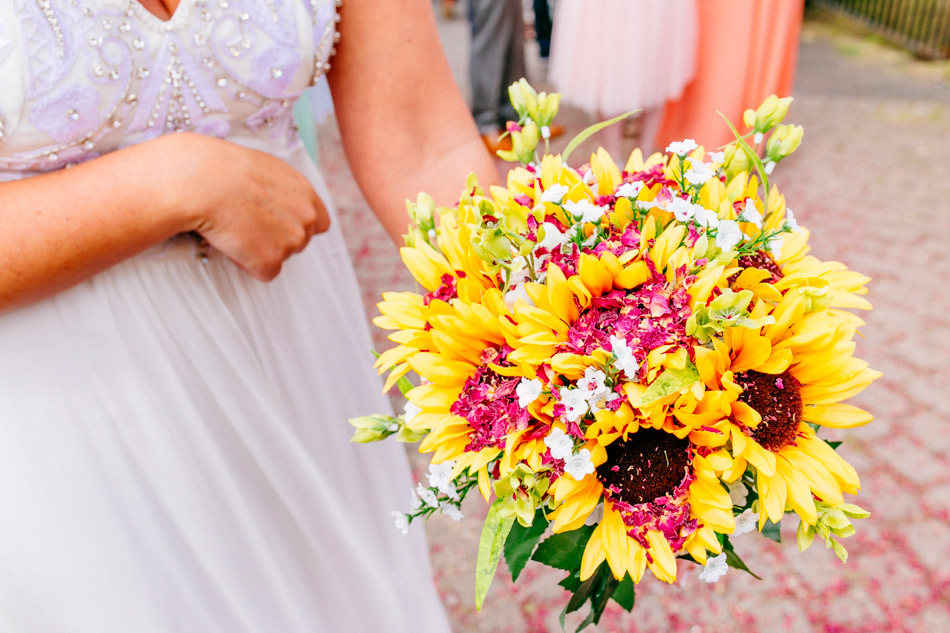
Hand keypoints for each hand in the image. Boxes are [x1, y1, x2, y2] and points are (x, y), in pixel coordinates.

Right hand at [154, 133, 328, 280]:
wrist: (202, 182)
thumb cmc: (222, 169)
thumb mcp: (264, 169)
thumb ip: (282, 190)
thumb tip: (276, 202)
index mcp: (306, 192)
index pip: (320, 223)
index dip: (297, 226)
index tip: (278, 225)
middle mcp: (306, 218)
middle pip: (299, 243)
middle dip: (277, 239)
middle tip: (247, 224)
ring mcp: (291, 241)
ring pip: (279, 256)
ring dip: (259, 249)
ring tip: (236, 228)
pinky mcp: (272, 262)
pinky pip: (263, 272)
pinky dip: (247, 263)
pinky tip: (232, 242)